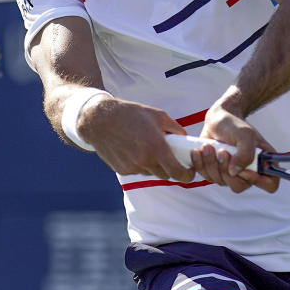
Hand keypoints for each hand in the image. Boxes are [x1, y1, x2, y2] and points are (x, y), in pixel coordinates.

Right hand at [78, 96, 194, 182]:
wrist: (99, 120)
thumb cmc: (130, 114)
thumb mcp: (157, 115)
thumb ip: (175, 128)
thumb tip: (185, 138)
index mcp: (155, 147)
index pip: (177, 172)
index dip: (187, 175)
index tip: (191, 172)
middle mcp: (144, 160)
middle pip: (165, 175)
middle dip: (171, 168)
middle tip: (170, 157)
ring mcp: (131, 167)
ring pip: (151, 172)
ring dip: (155, 165)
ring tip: (148, 148)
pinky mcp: (121, 170)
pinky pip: (138, 171)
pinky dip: (141, 164)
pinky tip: (135, 149)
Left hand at [194, 101, 279, 193]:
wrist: (217, 120)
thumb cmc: (234, 124)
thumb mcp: (244, 134)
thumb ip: (245, 153)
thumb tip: (235, 172)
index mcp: (262, 162)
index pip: (270, 184)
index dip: (258, 181)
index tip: (244, 170)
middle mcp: (248, 171)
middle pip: (238, 186)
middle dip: (226, 169)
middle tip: (222, 151)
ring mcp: (231, 173)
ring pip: (220, 181)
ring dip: (211, 163)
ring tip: (209, 146)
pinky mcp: (215, 172)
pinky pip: (206, 176)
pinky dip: (200, 163)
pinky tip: (199, 151)